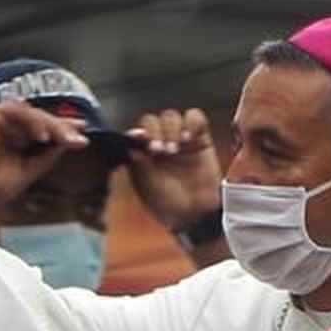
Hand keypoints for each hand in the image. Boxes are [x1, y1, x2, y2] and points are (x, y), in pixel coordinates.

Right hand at [0, 101, 89, 216]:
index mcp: (17, 140)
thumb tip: (65, 148)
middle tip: (80, 137)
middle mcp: (10, 127)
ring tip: (66, 138)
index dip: (64, 132)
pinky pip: (18, 113)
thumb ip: (44, 159)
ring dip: (52, 126)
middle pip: (43, 121)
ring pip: (34, 116)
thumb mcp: (27, 173)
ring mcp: (0, 119)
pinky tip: (43, 135)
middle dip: (63, 128)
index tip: (82, 135)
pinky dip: (33, 122)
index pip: (45, 132)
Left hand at [124, 107, 222, 231]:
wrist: (196, 213)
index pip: (136, 132)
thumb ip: (139, 162)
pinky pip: (195, 118)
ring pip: (171, 116)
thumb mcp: (148, 185)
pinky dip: (191, 123)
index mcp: (142, 152)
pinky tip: (189, 138)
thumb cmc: (169, 203)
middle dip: (155, 132)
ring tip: (176, 148)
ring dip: (171, 129)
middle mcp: (159, 142)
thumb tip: (131, 139)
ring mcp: (179, 138)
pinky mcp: (200, 138)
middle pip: (152, 120)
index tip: (142, 140)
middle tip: (160, 150)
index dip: (138, 133)